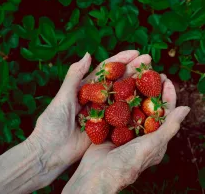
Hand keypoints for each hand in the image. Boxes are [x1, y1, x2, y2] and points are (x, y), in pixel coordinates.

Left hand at [27, 50, 144, 186]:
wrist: (50, 152)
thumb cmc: (52, 123)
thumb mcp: (62, 98)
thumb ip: (74, 77)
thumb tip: (88, 54)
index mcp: (86, 88)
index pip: (106, 70)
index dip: (121, 60)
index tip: (135, 53)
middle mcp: (98, 99)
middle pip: (119, 81)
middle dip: (134, 70)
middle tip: (149, 60)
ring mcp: (104, 113)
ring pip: (124, 97)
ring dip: (138, 87)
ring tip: (154, 77)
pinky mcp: (107, 127)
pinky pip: (124, 117)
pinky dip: (136, 110)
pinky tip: (149, 103)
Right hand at [62, 54, 189, 193]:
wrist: (97, 175)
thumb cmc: (128, 163)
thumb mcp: (152, 144)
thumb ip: (169, 127)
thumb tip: (186, 109)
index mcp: (156, 138)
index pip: (166, 112)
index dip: (168, 95)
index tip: (166, 79)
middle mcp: (142, 133)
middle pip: (149, 106)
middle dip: (152, 89)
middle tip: (152, 72)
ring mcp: (126, 130)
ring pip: (133, 105)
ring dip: (136, 90)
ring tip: (136, 74)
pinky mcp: (112, 128)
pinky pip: (117, 109)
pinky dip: (119, 97)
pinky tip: (118, 84)